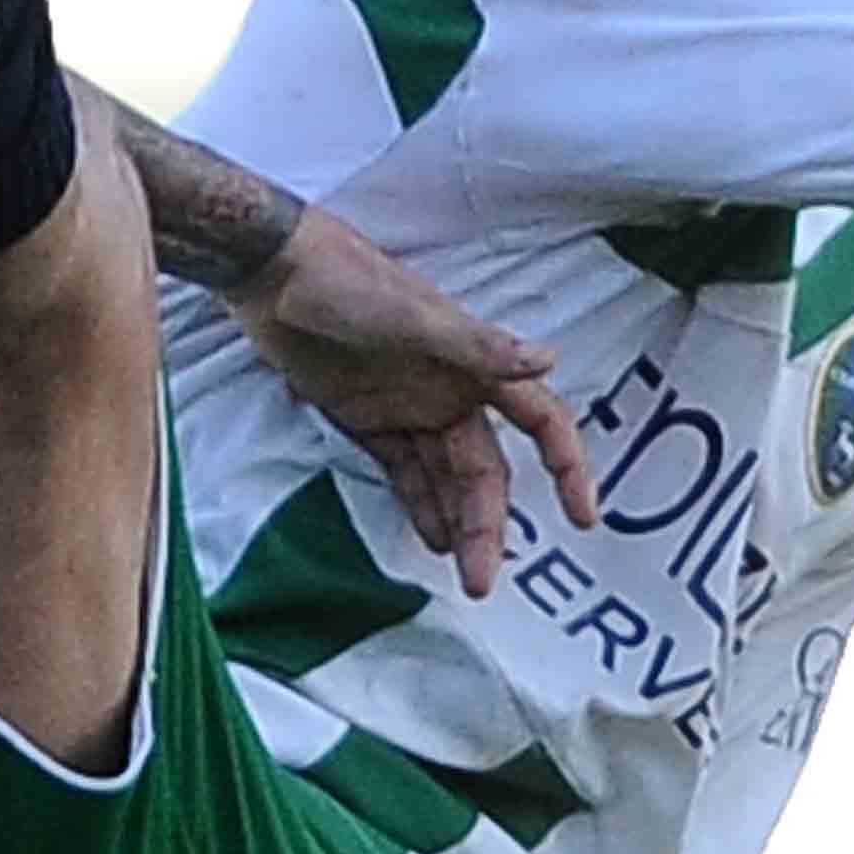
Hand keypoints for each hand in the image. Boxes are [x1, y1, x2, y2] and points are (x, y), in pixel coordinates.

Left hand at [229, 207, 603, 596]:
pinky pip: (405, 474)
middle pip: (485, 469)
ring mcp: (410, 409)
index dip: (566, 465)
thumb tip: (548, 362)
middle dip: (489, 522)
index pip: (540, 420)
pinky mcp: (368, 421)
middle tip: (481, 580)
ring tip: (466, 576)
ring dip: (459, 524)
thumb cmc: (348, 283)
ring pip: (447, 479)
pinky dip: (421, 507)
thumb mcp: (415, 317)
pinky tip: (433, 542)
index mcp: (475, 365)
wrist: (272, 274)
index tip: (581, 516)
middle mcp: (451, 391)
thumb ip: (479, 347)